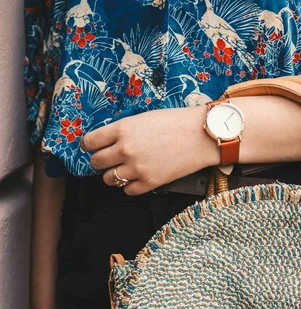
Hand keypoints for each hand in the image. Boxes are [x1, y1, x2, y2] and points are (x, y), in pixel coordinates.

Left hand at [80, 106, 219, 194]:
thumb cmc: (176, 122)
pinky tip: (138, 176)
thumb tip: (107, 140)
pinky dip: (130, 185)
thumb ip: (123, 130)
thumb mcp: (144, 118)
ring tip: (124, 168)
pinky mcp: (150, 183)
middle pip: (96, 162)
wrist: (202, 135)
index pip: (90, 142)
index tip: (92, 147)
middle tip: (109, 158)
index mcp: (122, 129)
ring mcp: (137, 168)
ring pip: (109, 179)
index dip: (89, 145)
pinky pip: (127, 190)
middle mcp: (125, 149)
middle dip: (100, 160)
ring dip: (114, 174)